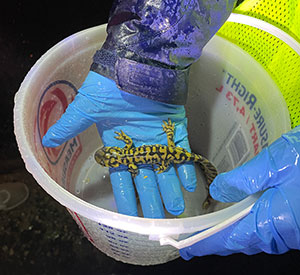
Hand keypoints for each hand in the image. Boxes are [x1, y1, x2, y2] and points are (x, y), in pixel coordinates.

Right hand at [43, 71, 196, 217]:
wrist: (134, 62)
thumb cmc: (108, 85)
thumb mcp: (86, 108)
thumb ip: (70, 125)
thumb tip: (47, 140)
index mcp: (117, 144)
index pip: (120, 177)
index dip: (125, 197)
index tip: (130, 219)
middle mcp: (138, 144)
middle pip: (145, 178)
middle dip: (152, 200)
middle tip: (159, 221)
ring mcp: (158, 137)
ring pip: (165, 168)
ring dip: (170, 188)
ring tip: (177, 210)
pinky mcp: (175, 127)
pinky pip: (182, 150)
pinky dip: (186, 165)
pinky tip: (189, 183)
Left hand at [180, 126, 299, 257]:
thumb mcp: (276, 162)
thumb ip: (244, 179)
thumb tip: (219, 190)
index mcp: (276, 220)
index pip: (230, 238)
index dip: (206, 243)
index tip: (186, 249)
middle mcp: (286, 233)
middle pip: (242, 241)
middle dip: (217, 240)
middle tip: (195, 237)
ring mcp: (295, 230)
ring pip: (257, 237)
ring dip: (233, 233)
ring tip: (213, 228)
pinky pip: (270, 230)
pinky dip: (251, 226)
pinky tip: (243, 216)